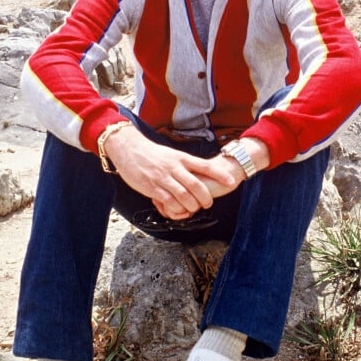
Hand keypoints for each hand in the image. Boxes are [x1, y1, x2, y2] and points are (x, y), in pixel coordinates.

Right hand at [103, 126, 235, 219]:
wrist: (129, 149)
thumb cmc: (153, 154)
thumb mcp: (172, 154)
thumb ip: (185, 164)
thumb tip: (202, 172)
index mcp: (181, 158)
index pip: (205, 166)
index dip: (219, 175)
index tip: (231, 181)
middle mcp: (174, 167)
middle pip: (197, 185)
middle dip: (206, 197)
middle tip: (209, 203)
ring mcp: (163, 177)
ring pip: (184, 195)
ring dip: (192, 205)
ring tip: (195, 209)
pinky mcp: (152, 187)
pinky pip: (168, 201)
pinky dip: (177, 209)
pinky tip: (180, 211)